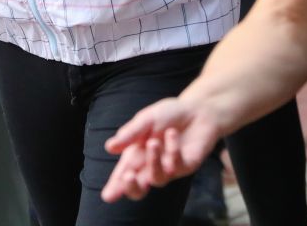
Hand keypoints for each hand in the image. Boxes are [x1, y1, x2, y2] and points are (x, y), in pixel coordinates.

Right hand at [99, 95, 221, 201]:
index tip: (108, 196)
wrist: (198, 109)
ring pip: (157, 179)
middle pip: (139, 188)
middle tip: (128, 176)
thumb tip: (109, 148)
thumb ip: (130, 134)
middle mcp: (151, 165)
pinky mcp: (187, 166)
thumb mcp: (146, 119)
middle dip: (131, 187)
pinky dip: (173, 149)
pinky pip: (177, 166)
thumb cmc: (169, 114)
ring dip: (153, 161)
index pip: (123, 174)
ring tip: (154, 142)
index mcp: (137, 154)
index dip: (115, 187)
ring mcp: (169, 168)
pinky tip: (172, 134)